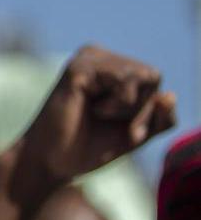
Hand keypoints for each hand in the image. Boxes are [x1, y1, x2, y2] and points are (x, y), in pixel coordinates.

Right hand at [15, 45, 175, 192]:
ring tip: (97, 115)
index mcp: (109, 67)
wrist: (50, 163)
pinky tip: (91, 109)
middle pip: (152, 76)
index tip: (124, 130)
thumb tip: (169, 95)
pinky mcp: (79, 67)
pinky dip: (118, 105)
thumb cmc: (86, 148)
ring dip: (129, 108)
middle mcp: (97, 56)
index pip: (153, 78)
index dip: (148, 111)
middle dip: (140, 110)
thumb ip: (161, 117)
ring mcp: (87, 58)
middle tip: (108, 123)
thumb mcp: (136, 133)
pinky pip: (126, 81)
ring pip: (143, 76)